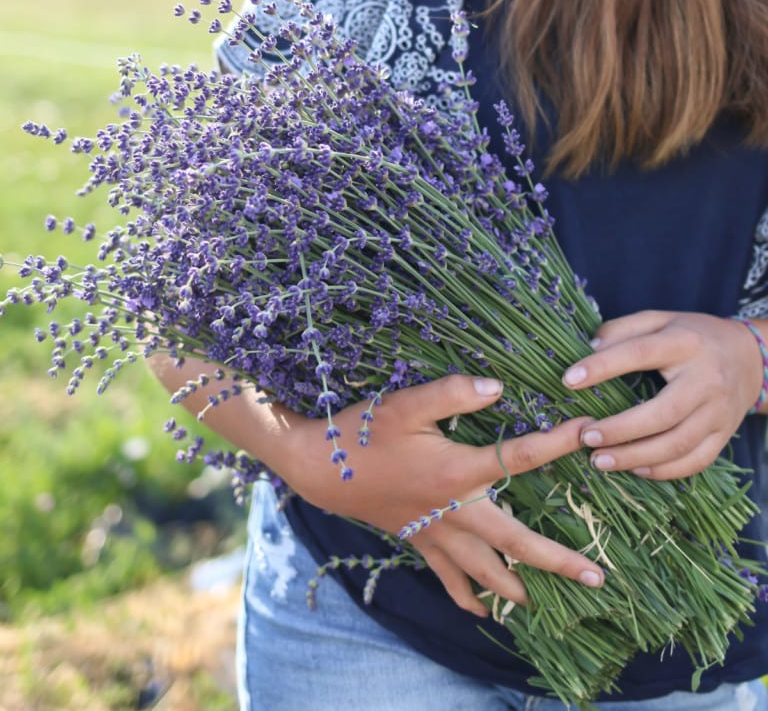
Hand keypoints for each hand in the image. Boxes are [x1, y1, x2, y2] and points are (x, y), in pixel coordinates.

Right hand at [286, 374, 603, 616]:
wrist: (318, 469)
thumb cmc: (363, 431)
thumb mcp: (406, 403)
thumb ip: (454, 392)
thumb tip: (499, 386)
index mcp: (456, 472)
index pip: (519, 458)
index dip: (557, 443)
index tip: (590, 433)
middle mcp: (454, 511)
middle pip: (516, 543)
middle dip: (558, 561)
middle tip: (597, 576)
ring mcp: (437, 533)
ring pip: (486, 571)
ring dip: (519, 588)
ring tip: (549, 602)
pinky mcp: (419, 542)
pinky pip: (449, 580)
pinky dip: (468, 598)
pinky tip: (483, 612)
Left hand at [562, 310, 762, 479]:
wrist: (751, 358)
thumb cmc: (693, 336)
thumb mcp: (660, 320)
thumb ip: (623, 329)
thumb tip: (588, 348)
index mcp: (685, 343)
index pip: (641, 352)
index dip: (603, 366)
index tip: (568, 380)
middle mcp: (705, 379)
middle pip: (663, 412)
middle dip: (620, 429)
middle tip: (584, 436)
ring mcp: (718, 412)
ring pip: (677, 444)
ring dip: (635, 457)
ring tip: (599, 460)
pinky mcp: (723, 435)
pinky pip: (694, 462)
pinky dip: (663, 471)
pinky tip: (634, 469)